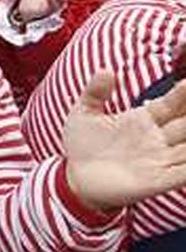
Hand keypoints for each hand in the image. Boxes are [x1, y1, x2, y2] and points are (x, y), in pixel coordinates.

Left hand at [64, 70, 185, 211]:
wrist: (76, 179)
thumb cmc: (82, 146)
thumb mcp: (84, 114)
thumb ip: (95, 92)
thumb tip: (106, 70)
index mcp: (143, 119)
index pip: (172, 103)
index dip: (183, 93)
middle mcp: (157, 138)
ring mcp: (160, 159)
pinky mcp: (158, 181)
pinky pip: (182, 173)